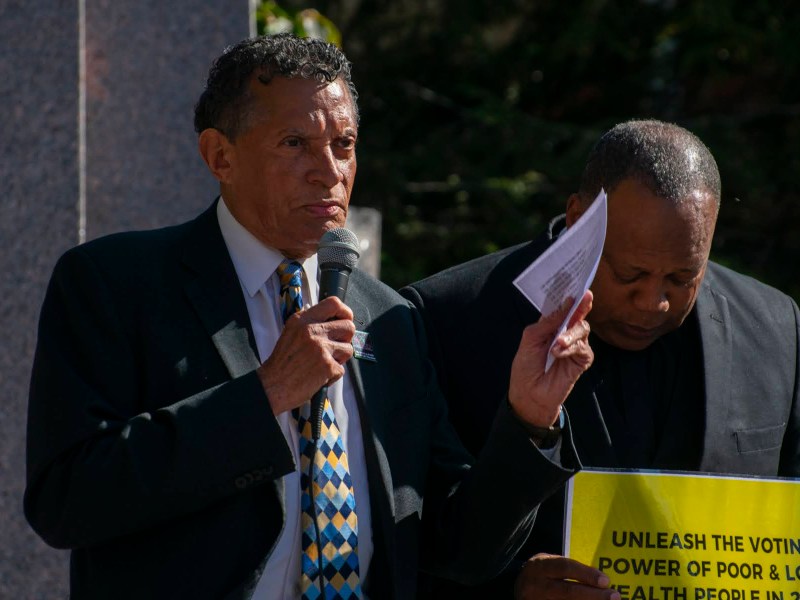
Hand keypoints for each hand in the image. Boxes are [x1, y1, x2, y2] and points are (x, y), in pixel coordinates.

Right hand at [257, 296, 354, 414]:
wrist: (272, 386)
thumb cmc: (282, 363)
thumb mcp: (291, 332)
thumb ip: (311, 323)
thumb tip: (335, 320)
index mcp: (303, 320)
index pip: (334, 303)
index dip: (345, 312)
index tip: (345, 319)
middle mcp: (312, 331)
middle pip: (348, 327)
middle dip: (345, 339)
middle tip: (334, 347)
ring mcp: (321, 348)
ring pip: (348, 348)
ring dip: (340, 358)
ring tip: (323, 363)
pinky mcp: (327, 366)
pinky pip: (342, 369)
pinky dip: (333, 375)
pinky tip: (319, 376)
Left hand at [508, 290, 592, 426]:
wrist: (529, 394)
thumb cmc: (526, 367)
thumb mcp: (530, 339)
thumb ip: (548, 322)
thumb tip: (567, 304)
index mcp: (550, 325)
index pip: (563, 307)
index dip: (569, 295)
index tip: (577, 282)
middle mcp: (564, 333)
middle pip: (577, 314)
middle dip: (580, 306)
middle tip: (584, 296)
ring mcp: (575, 346)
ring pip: (582, 329)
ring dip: (569, 335)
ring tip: (555, 345)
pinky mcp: (582, 360)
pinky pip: (584, 348)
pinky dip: (571, 348)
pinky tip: (559, 353)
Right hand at [514, 553, 619, 599]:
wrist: (517, 588)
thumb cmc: (542, 574)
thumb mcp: (549, 564)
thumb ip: (569, 569)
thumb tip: (601, 581)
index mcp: (540, 566)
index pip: (564, 568)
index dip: (586, 574)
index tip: (606, 580)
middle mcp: (536, 585)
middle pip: (568, 592)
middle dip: (593, 595)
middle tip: (614, 596)